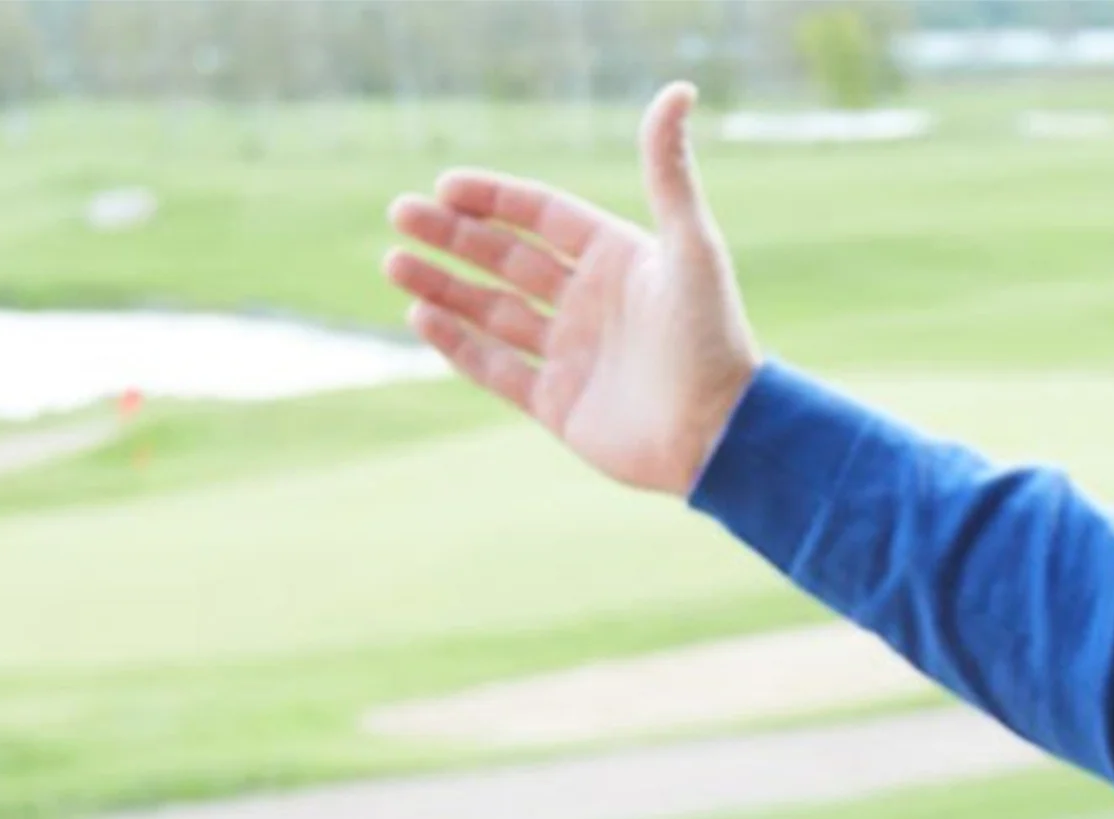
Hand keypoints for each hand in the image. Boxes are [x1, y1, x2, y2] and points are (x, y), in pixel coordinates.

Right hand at [384, 81, 759, 495]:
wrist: (719, 435)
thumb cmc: (712, 340)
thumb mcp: (691, 248)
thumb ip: (669, 173)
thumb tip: (677, 90)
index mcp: (618, 261)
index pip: (542, 217)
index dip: (494, 199)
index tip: (445, 186)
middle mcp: (591, 305)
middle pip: (508, 259)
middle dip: (454, 238)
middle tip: (401, 217)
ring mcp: (572, 356)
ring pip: (494, 312)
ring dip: (445, 287)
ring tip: (394, 263)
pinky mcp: (559, 406)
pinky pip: (498, 369)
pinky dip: (460, 345)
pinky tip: (421, 316)